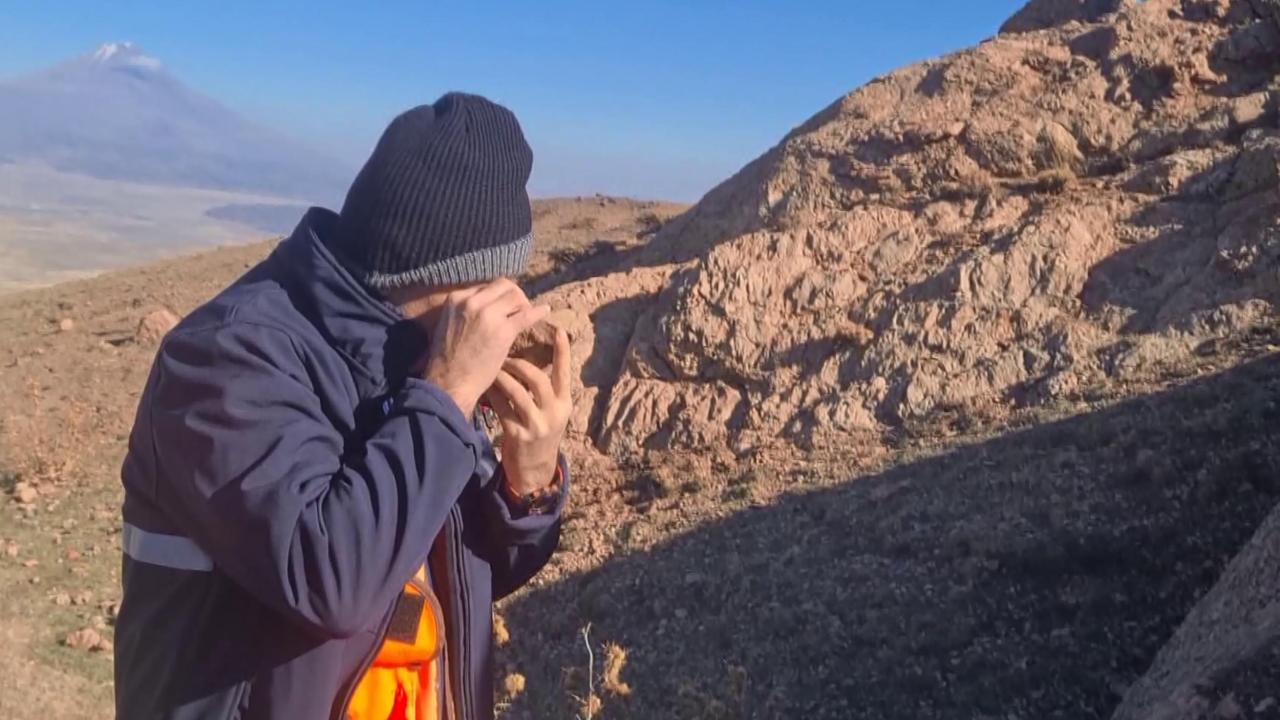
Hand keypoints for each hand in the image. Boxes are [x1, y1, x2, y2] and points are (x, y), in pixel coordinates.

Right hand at [423, 278, 548, 415]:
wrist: (450, 383)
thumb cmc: (447, 361)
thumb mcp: (448, 325)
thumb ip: (464, 312)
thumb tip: (485, 307)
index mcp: (457, 299)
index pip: (486, 286)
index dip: (499, 296)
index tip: (505, 306)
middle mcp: (471, 301)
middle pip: (503, 286)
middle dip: (515, 295)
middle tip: (520, 308)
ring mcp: (487, 314)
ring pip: (516, 296)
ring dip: (524, 304)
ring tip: (527, 315)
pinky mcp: (503, 330)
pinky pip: (526, 314)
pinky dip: (538, 312)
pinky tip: (545, 311)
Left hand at [484, 326, 572, 495]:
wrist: (534, 469)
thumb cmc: (540, 431)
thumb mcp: (550, 412)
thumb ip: (546, 390)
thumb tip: (532, 359)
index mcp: (564, 403)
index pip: (565, 372)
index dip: (562, 351)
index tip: (557, 330)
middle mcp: (554, 413)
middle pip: (538, 379)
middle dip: (519, 363)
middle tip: (505, 354)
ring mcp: (536, 425)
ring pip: (517, 392)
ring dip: (502, 376)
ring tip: (493, 367)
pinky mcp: (518, 435)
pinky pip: (502, 408)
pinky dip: (493, 394)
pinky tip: (486, 385)